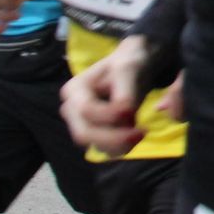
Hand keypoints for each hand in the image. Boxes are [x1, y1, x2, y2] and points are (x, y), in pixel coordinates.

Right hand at [59, 38, 151, 155]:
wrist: (133, 68)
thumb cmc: (127, 64)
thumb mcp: (127, 71)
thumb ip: (124, 95)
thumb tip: (125, 116)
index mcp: (74, 90)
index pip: (86, 110)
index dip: (109, 116)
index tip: (133, 112)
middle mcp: (71, 109)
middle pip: (84, 133)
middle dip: (113, 138)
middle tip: (141, 132)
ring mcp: (80, 124)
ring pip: (94, 145)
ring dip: (119, 144)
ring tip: (140, 131)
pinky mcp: (94, 134)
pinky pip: (105, 149)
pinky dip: (121, 147)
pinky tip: (135, 135)